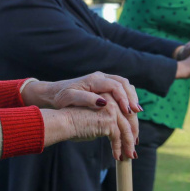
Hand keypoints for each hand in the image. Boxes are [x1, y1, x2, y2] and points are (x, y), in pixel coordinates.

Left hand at [22, 73, 139, 114]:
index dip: (124, 98)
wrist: (53, 94)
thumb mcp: (70, 99)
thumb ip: (86, 99)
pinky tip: (129, 110)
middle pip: (123, 83)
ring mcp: (103, 80)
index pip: (115, 85)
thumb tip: (104, 102)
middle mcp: (101, 77)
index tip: (129, 111)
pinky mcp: (103, 87)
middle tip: (136, 112)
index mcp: (94, 79)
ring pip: (124, 85)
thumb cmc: (60, 98)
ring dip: (131, 98)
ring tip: (136, 113)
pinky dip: (127, 98)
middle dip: (131, 98)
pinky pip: (120, 89)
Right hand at [41, 95, 137, 160]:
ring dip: (128, 144)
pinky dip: (118, 147)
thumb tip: (116, 136)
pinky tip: (116, 156)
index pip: (125, 112)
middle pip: (129, 119)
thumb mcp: (93, 120)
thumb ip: (105, 123)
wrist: (63, 122)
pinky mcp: (109, 119)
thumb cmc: (73, 122)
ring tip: (128, 156)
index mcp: (108, 97)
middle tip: (132, 150)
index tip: (132, 139)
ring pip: (126, 129)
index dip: (130, 126)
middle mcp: (111, 100)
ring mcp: (111, 108)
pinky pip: (118, 136)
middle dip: (131, 136)